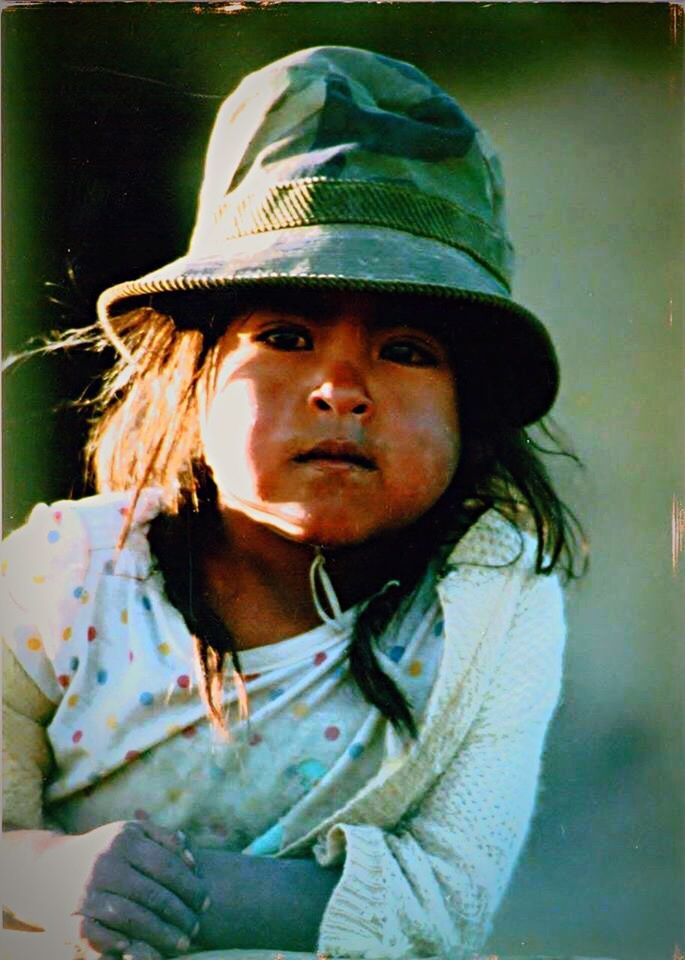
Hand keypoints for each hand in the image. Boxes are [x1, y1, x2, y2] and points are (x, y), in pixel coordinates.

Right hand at [2, 821, 209, 958]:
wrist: (51, 867)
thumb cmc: (105, 850)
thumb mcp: (130, 834)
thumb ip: (163, 839)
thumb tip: (192, 859)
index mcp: (124, 839)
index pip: (167, 867)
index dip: (190, 886)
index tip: (207, 902)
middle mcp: (106, 863)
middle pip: (154, 894)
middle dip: (180, 915)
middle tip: (196, 928)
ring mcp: (88, 891)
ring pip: (133, 918)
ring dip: (161, 935)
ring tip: (181, 945)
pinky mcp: (74, 916)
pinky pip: (105, 935)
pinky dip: (126, 945)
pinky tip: (146, 953)